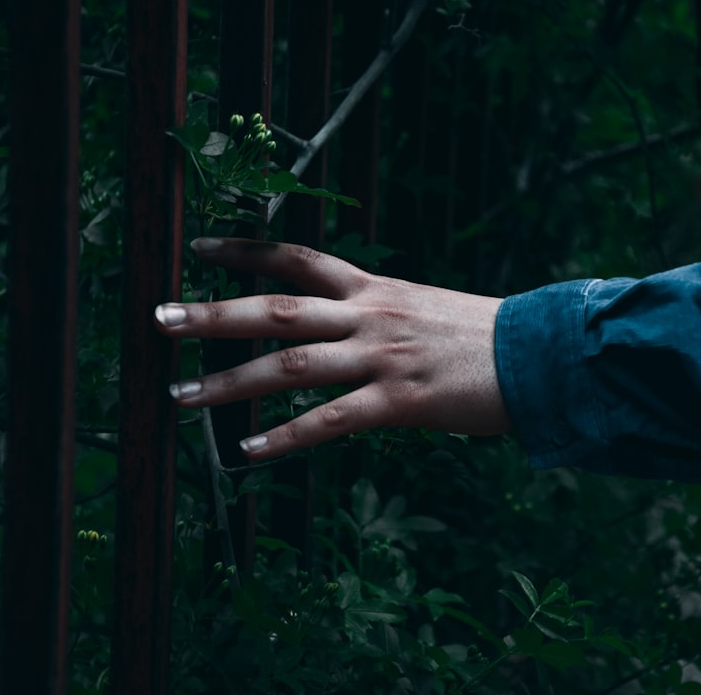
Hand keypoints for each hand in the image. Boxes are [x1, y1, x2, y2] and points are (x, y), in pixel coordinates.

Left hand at [154, 237, 511, 458]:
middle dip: (214, 314)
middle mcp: (369, 315)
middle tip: (160, 320)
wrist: (540, 356)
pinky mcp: (399, 402)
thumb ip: (376, 313)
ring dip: (230, 383)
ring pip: (291, 367)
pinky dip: (285, 438)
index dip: (245, 249)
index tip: (198, 248)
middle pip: (277, 308)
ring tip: (182, 397)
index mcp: (374, 289)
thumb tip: (341, 323)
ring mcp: (381, 357)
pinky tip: (248, 452)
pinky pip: (330, 422)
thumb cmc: (482, 336)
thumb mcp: (423, 307)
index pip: (298, 257)